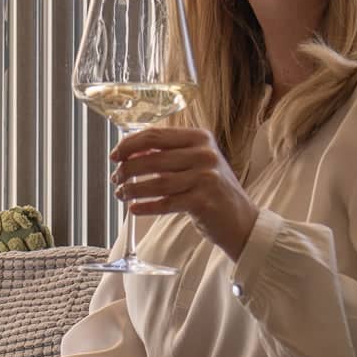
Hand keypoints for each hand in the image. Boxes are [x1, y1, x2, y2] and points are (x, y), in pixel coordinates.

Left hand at [111, 126, 258, 259]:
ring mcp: (206, 177)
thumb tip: (129, 153)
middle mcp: (205, 154)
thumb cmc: (212, 190)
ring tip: (121, 195)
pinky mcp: (203, 201)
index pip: (155, 135)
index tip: (114, 155)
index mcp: (200, 138)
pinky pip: (166, 203)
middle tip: (116, 179)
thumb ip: (167, 154)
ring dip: (133, 189)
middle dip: (127, 170)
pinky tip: (134, 209)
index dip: (129, 145)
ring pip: (157, 181)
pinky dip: (146, 206)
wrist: (242, 220)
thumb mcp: (195, 163)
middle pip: (153, 159)